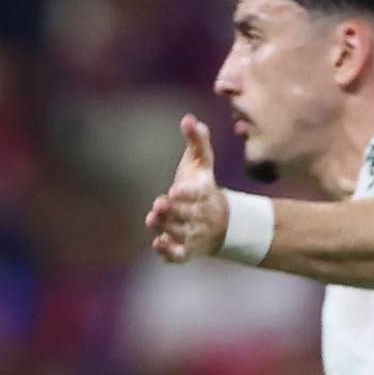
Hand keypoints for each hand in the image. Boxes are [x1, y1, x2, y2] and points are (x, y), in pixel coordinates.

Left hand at [145, 114, 227, 263]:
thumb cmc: (203, 186)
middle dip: (174, 211)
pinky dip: (170, 253)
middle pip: (188, 215)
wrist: (220, 222)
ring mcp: (195, 234)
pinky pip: (180, 255)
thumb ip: (197, 141)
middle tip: (160, 204)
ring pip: (181, 234)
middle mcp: (201, 215)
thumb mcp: (201, 162)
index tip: (175, 189)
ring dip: (168, 229)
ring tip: (153, 219)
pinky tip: (158, 245)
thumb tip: (188, 119)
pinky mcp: (188, 250)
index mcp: (205, 192)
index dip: (188, 192)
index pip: (198, 192)